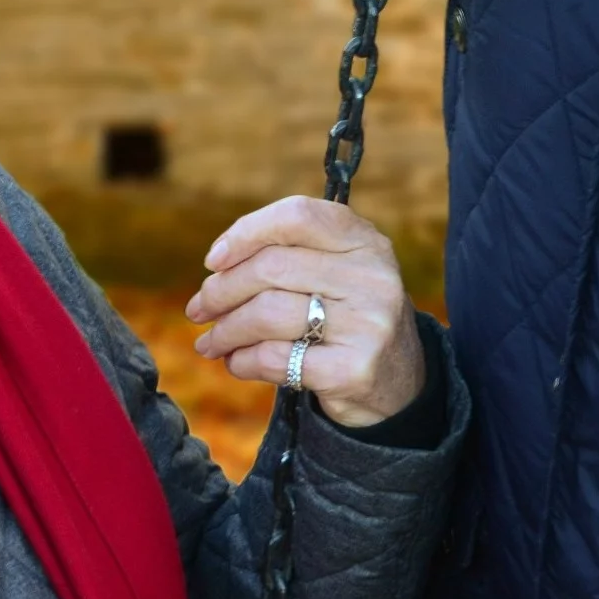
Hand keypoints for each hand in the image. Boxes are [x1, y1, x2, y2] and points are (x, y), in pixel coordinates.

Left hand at [186, 197, 425, 429]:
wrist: (399, 383)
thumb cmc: (348, 316)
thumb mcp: (338, 271)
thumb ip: (290, 254)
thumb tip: (217, 264)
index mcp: (365, 240)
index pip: (296, 216)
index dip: (245, 232)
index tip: (213, 260)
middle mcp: (372, 276)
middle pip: (271, 268)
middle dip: (221, 290)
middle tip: (199, 308)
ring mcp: (367, 324)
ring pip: (267, 314)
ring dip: (225, 330)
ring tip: (210, 341)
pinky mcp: (354, 369)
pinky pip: (276, 359)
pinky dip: (243, 361)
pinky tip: (236, 363)